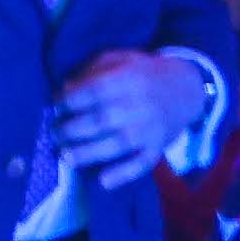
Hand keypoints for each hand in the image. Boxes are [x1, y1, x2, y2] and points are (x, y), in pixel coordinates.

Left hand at [50, 51, 215, 183]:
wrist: (186, 88)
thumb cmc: (142, 72)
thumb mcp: (118, 59)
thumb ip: (92, 71)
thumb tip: (65, 89)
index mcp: (128, 79)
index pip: (94, 91)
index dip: (70, 100)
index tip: (53, 106)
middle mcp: (140, 105)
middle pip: (103, 120)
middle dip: (73, 129)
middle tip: (54, 134)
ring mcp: (151, 129)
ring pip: (119, 144)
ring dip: (90, 153)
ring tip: (66, 157)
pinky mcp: (159, 147)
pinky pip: (142, 163)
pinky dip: (124, 174)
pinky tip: (103, 181)